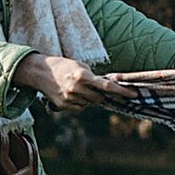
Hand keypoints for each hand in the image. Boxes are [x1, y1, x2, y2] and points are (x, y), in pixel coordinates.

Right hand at [14, 52, 141, 110]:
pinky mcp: (63, 105)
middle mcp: (76, 88)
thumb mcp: (80, 66)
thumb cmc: (64, 66)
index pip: (107, 86)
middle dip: (102, 95)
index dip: (121, 91)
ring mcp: (69, 98)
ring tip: (77, 88)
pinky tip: (71, 94)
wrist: (40, 72)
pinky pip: (79, 108)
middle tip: (95, 88)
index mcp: (82, 76)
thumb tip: (109, 88)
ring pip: (89, 104)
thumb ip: (94, 77)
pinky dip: (79, 102)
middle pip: (99, 98)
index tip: (134, 94)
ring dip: (89, 98)